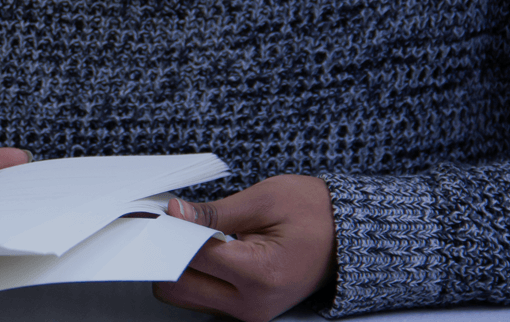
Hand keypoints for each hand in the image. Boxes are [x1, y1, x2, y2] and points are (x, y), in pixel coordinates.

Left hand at [152, 175, 336, 320]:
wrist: (350, 235)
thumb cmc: (317, 213)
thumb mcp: (266, 199)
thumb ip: (214, 212)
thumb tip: (175, 214)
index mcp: (260, 274)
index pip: (191, 256)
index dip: (169, 231)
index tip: (159, 212)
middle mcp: (252, 303)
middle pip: (177, 287)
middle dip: (167, 253)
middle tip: (169, 224)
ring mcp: (249, 312)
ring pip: (184, 297)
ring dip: (177, 267)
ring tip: (190, 236)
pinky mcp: (246, 311)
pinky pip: (201, 298)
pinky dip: (193, 275)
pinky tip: (202, 250)